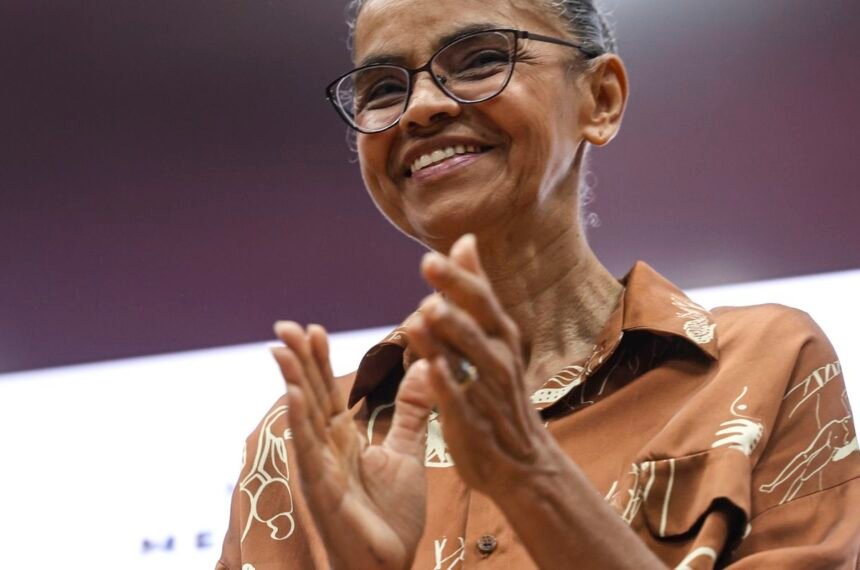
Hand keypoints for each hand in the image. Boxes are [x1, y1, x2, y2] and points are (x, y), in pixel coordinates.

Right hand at [272, 322, 434, 569]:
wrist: (389, 566)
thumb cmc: (391, 515)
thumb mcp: (407, 452)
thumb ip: (412, 411)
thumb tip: (425, 367)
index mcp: (342, 439)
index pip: (328, 390)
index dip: (319, 360)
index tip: (314, 329)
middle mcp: (325, 449)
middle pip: (310, 396)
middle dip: (298, 361)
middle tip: (286, 325)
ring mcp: (320, 469)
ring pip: (304, 418)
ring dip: (293, 382)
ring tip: (282, 349)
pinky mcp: (323, 491)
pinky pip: (310, 452)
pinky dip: (301, 423)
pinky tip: (295, 396)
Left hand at [406, 235, 552, 495]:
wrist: (523, 462)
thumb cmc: (500, 390)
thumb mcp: (493, 335)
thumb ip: (475, 290)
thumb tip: (465, 240)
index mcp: (499, 335)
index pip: (481, 298)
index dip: (458, 276)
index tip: (431, 255)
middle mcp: (497, 357)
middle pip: (476, 319)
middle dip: (454, 292)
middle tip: (429, 266)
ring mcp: (486, 389)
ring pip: (467, 356)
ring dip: (448, 333)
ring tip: (425, 311)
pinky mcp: (473, 420)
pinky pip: (458, 398)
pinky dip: (446, 382)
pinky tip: (429, 367)